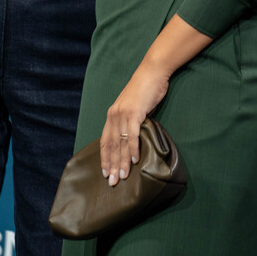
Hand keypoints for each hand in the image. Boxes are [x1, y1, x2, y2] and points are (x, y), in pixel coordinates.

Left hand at [100, 61, 169, 186]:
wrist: (151, 73)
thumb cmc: (144, 90)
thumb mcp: (132, 107)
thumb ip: (129, 121)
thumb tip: (131, 139)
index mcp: (112, 115)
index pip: (104, 141)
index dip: (104, 158)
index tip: (105, 172)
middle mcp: (114, 115)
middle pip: (111, 145)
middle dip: (111, 165)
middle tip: (112, 182)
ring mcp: (123, 114)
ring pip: (121, 143)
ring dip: (121, 161)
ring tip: (122, 177)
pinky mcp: (135, 113)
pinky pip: (132, 134)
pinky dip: (133, 148)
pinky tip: (134, 160)